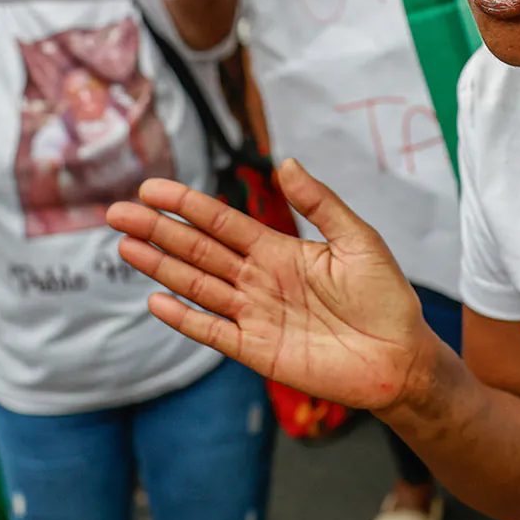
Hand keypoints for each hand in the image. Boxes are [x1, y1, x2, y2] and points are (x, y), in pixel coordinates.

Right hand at [107, 159, 436, 410]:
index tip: (151, 188)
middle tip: (118, 213)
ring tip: (126, 247)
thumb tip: (285, 162)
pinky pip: (214, 332)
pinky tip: (156, 302)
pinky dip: (185, 319)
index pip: (221, 223)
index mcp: (279, 250)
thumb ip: (319, 203)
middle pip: (198, 250)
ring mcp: (255, 315)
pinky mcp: (259, 351)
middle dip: (158, 231)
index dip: (186, 205)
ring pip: (198, 286)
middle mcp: (259, 280)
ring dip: (161, 268)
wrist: (401, 357)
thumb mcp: (358, 239)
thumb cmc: (386, 297)